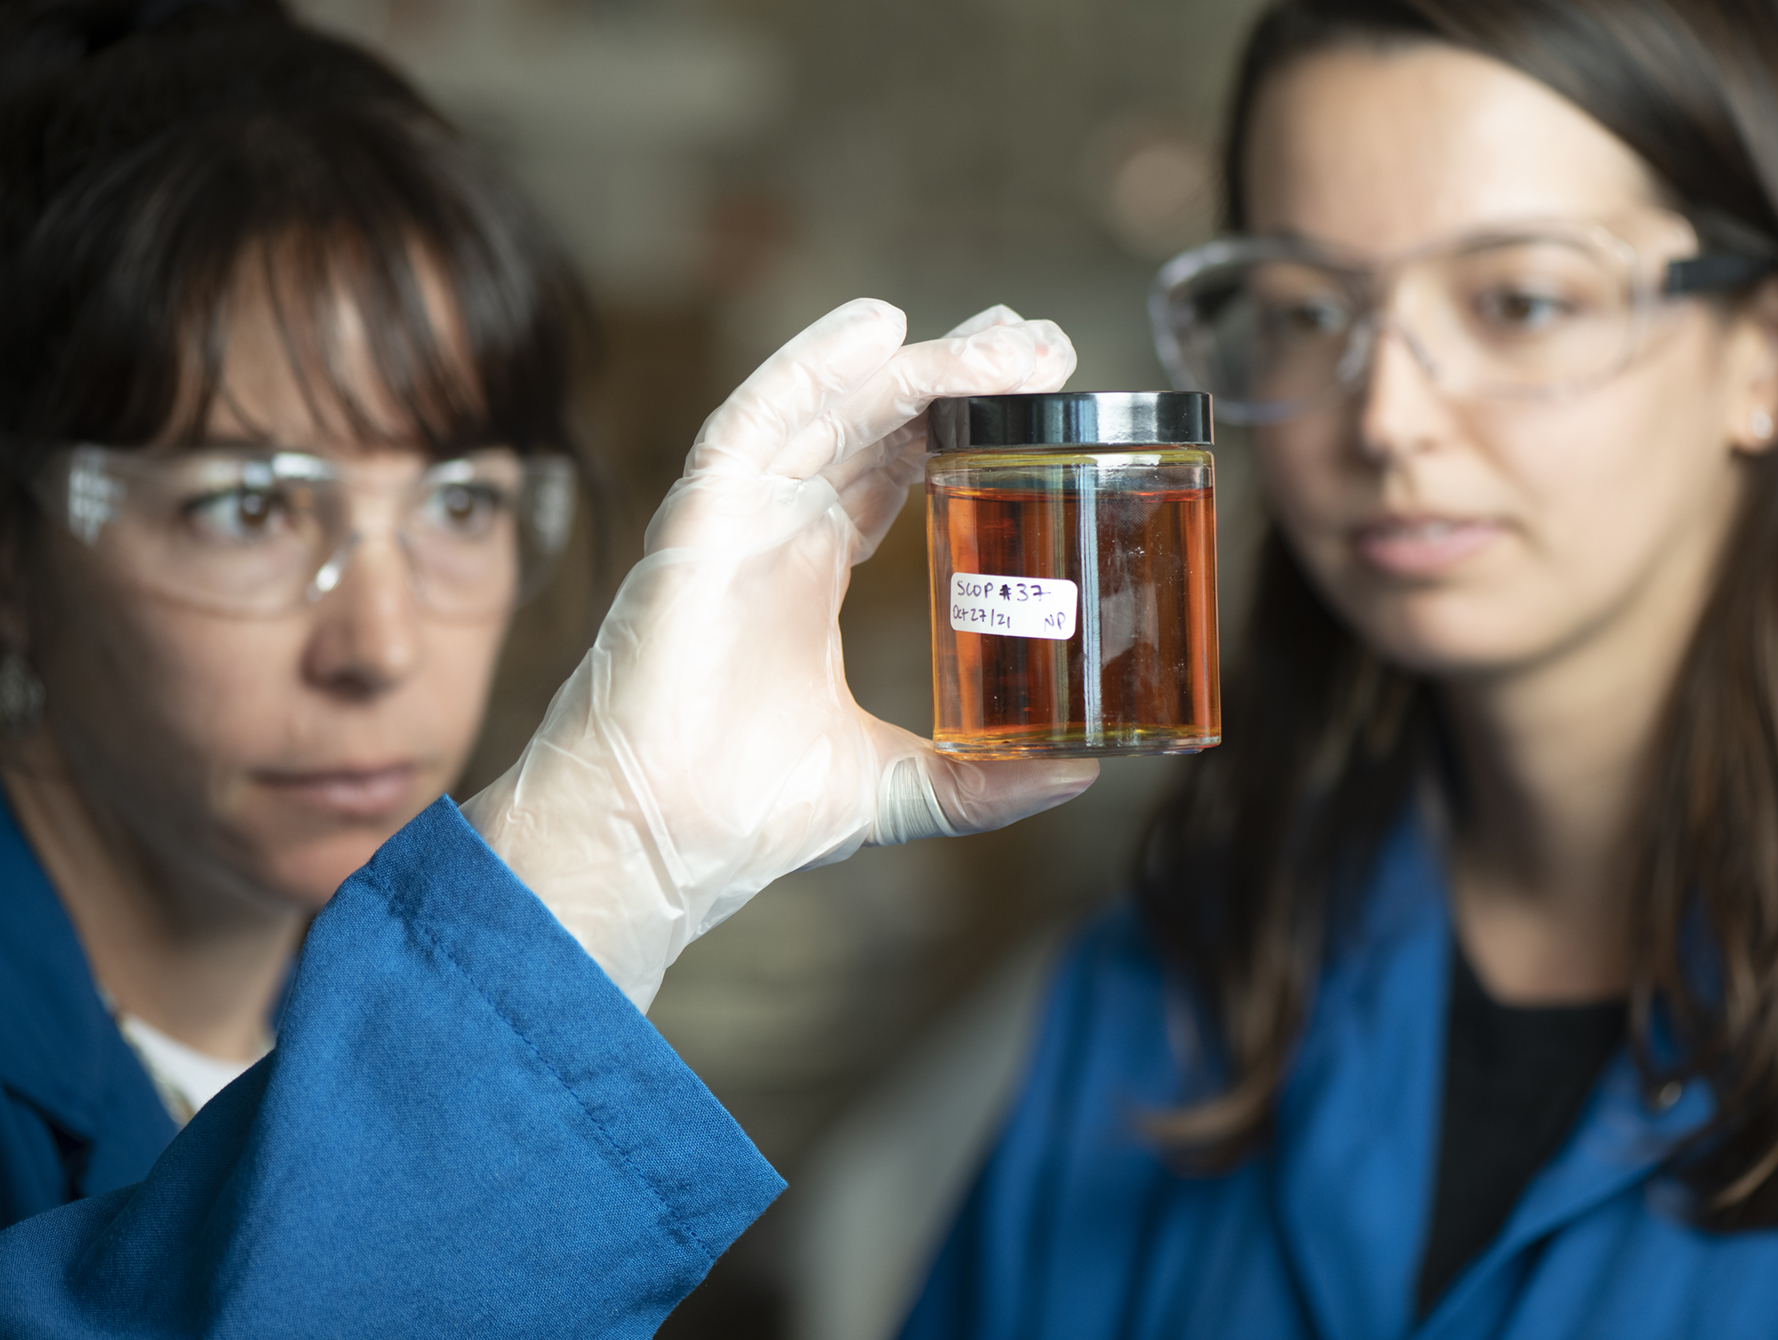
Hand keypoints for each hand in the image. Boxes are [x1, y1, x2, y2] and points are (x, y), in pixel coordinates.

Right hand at [462, 300, 1098, 1009]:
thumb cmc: (746, 815)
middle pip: (870, 421)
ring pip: (829, 408)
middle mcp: (774, 533)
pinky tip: (880, 328)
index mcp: (810, 576)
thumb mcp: (900, 787)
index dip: (955, 422)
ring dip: (916, 364)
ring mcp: (735, 521)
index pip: (891, 470)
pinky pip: (756, 422)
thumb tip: (1081, 772)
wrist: (661, 843)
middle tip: (1042, 341)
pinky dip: (813, 368)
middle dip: (954, 373)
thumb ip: (987, 780)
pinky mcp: (698, 524)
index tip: (1037, 392)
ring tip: (1008, 336)